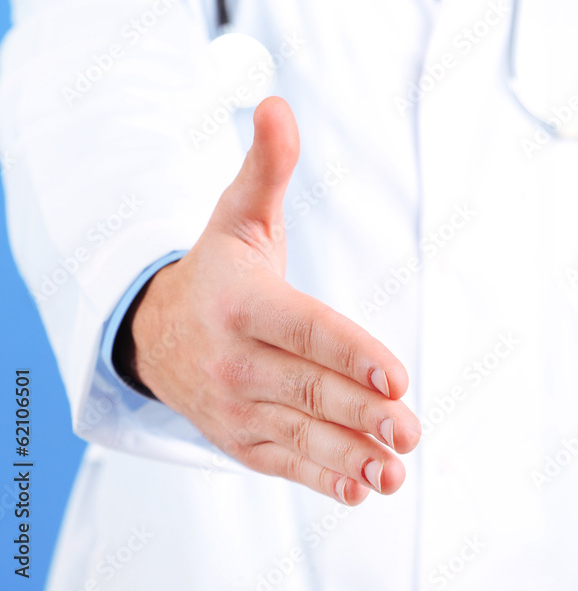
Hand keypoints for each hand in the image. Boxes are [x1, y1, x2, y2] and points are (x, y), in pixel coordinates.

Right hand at [129, 96, 420, 505]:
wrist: (154, 331)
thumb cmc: (216, 267)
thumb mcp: (239, 214)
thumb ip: (266, 165)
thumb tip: (275, 102)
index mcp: (243, 303)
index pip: (306, 330)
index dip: (352, 353)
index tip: (397, 376)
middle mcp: (236, 360)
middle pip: (309, 388)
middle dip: (362, 411)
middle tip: (411, 428)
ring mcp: (236, 406)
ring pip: (301, 433)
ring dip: (351, 454)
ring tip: (395, 469)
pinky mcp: (240, 440)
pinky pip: (283, 461)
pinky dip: (321, 477)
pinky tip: (359, 488)